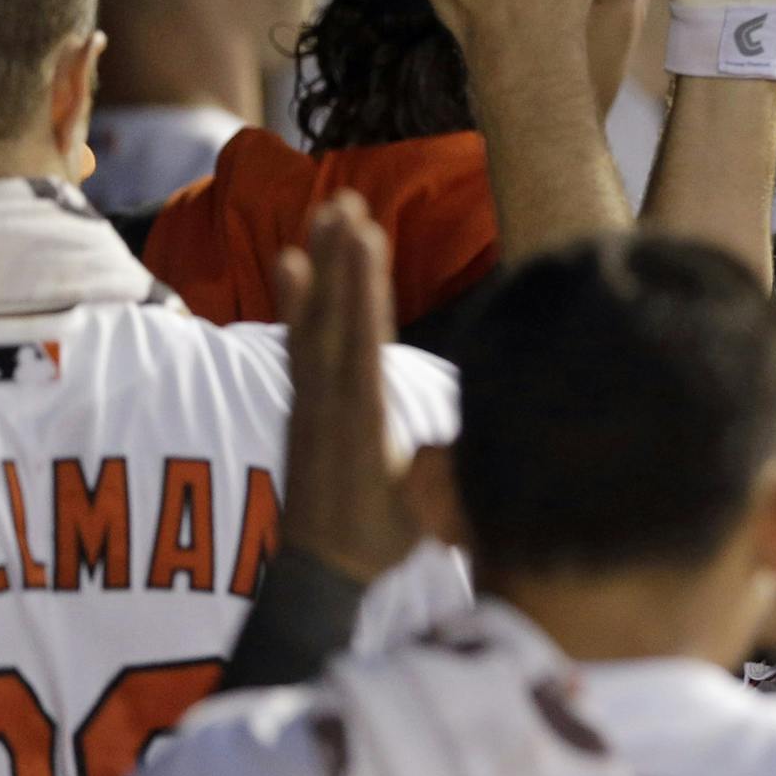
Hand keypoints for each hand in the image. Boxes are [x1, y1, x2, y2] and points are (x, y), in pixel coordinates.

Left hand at [274, 193, 420, 584]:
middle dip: (340, 258)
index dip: (364, 290)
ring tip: (324, 211)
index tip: (366, 238)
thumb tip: (487, 443)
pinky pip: (296, 340)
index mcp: (364, 424)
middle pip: (334, 318)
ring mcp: (310, 401)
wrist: (319, 575)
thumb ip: (451, 473)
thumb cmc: (383, 543)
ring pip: (313, 321)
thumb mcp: (429, 512)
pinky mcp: (302, 403)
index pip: (363, 344)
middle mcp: (330, 403)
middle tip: (344, 200)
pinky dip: (293, 299)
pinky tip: (288, 264)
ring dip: (320, 264)